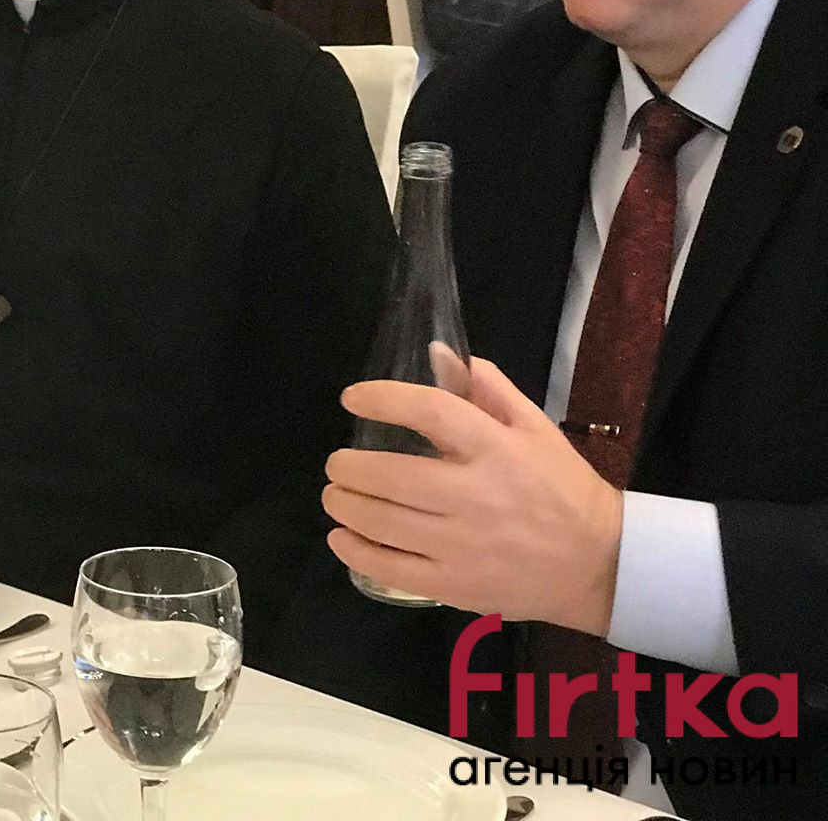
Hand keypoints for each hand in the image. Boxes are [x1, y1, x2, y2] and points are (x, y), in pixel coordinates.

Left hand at [321, 357, 625, 636]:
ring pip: (383, 524)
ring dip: (345, 506)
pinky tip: (343, 537)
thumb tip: (436, 353)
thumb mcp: (535, 428)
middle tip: (338, 464)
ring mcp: (465, 546)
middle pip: (392, 476)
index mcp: (498, 450)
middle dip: (348, 467)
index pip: (429, 411)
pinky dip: (356, 552)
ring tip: (336, 496)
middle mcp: (478, 497)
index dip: (382, 399)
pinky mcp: (459, 586)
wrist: (602, 566)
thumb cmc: (562, 489)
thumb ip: (486, 389)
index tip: (352, 398)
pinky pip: (392, 570)